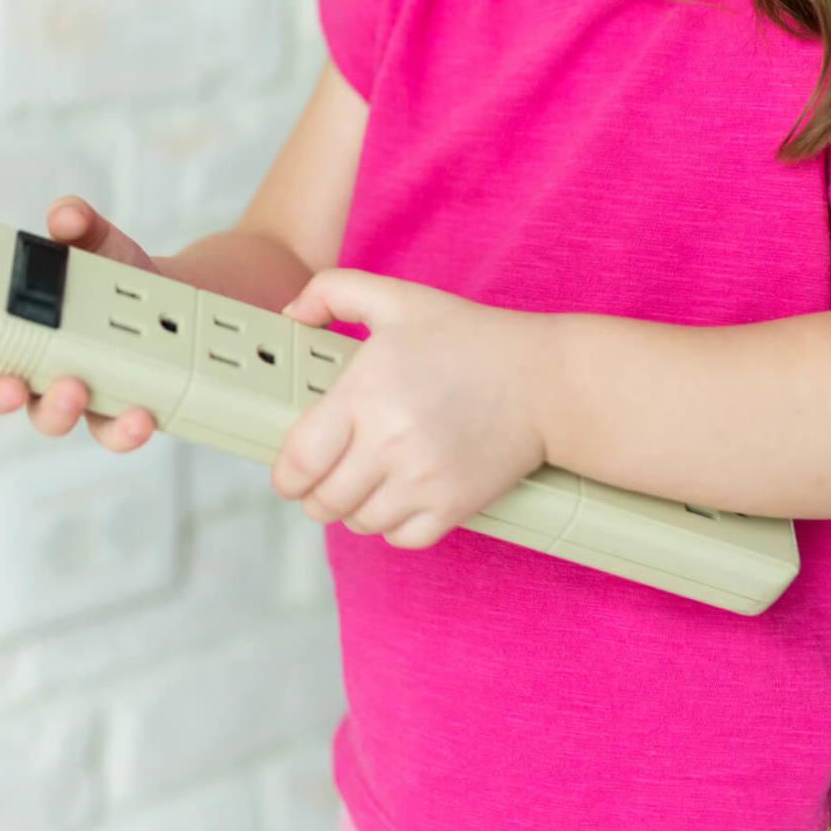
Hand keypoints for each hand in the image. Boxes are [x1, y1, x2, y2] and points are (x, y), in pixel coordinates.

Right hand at [0, 195, 159, 452]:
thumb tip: (66, 214)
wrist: (167, 294)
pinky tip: (139, 415)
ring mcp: (73, 391)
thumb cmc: (113, 271)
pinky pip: (111, 431)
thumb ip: (78, 224)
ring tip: (76, 390)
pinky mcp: (115, 409)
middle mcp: (35, 366)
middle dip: (1, 394)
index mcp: (14, 326)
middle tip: (14, 383)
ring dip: (57, 411)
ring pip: (51, 418)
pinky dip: (123, 429)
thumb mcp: (95, 240)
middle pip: (0, 394)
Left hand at [273, 270, 549, 548]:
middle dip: (315, 492)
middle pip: (323, 501)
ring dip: (353, 507)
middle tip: (326, 474)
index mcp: (365, 394)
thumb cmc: (469, 338)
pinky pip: (400, 539)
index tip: (290, 470)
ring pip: (358, 523)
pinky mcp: (452, 506)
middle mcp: (389, 443)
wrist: (545, 381)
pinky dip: (392, 525)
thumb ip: (332, 292)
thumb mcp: (397, 299)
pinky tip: (398, 495)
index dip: (285, 474)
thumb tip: (291, 315)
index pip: (299, 460)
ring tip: (364, 480)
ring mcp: (422, 481)